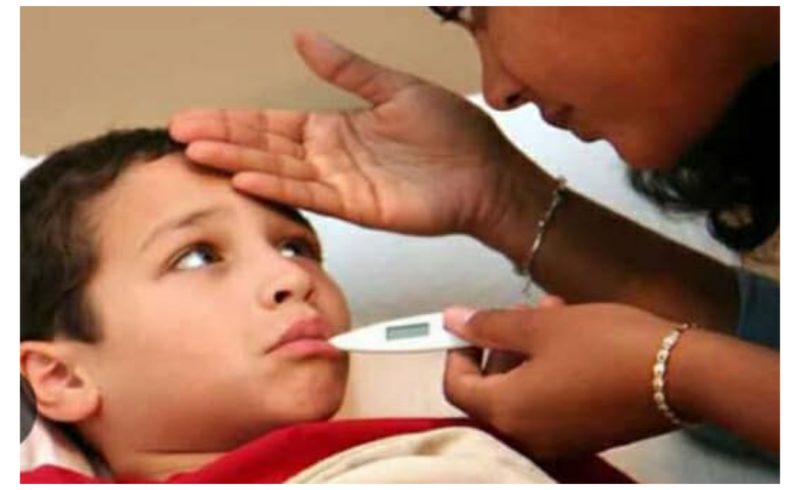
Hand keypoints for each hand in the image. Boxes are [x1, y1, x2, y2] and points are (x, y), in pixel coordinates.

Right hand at [169, 32, 533, 236]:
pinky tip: (246, 178)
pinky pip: (310, 195)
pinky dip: (278, 187)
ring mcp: (341, 183)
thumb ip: (348, 69)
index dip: (233, 118)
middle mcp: (331, 157)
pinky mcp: (358, 206)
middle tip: (178, 133)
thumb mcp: (394, 87)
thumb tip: (305, 38)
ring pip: (279, 170)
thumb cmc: (452, 134)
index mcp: (335, 128)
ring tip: (198, 152)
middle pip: (265, 146)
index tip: (195, 115)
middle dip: (222, 137)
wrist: (487, 171)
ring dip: (238, 160)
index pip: (273, 123)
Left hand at [443, 302, 681, 459]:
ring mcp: (557, 439)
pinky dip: (548, 371)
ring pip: (521, 392)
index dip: (456, 350)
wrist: (681, 375)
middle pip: (489, 390)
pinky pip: (549, 403)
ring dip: (526, 352)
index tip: (466, 324)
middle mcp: (526, 435)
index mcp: (506, 412)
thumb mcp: (542, 325)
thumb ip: (491, 325)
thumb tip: (455, 320)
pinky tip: (571, 338)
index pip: (456, 385)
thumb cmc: (611, 349)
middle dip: (499, 344)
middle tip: (517, 312)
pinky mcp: (584, 434)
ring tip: (553, 313)